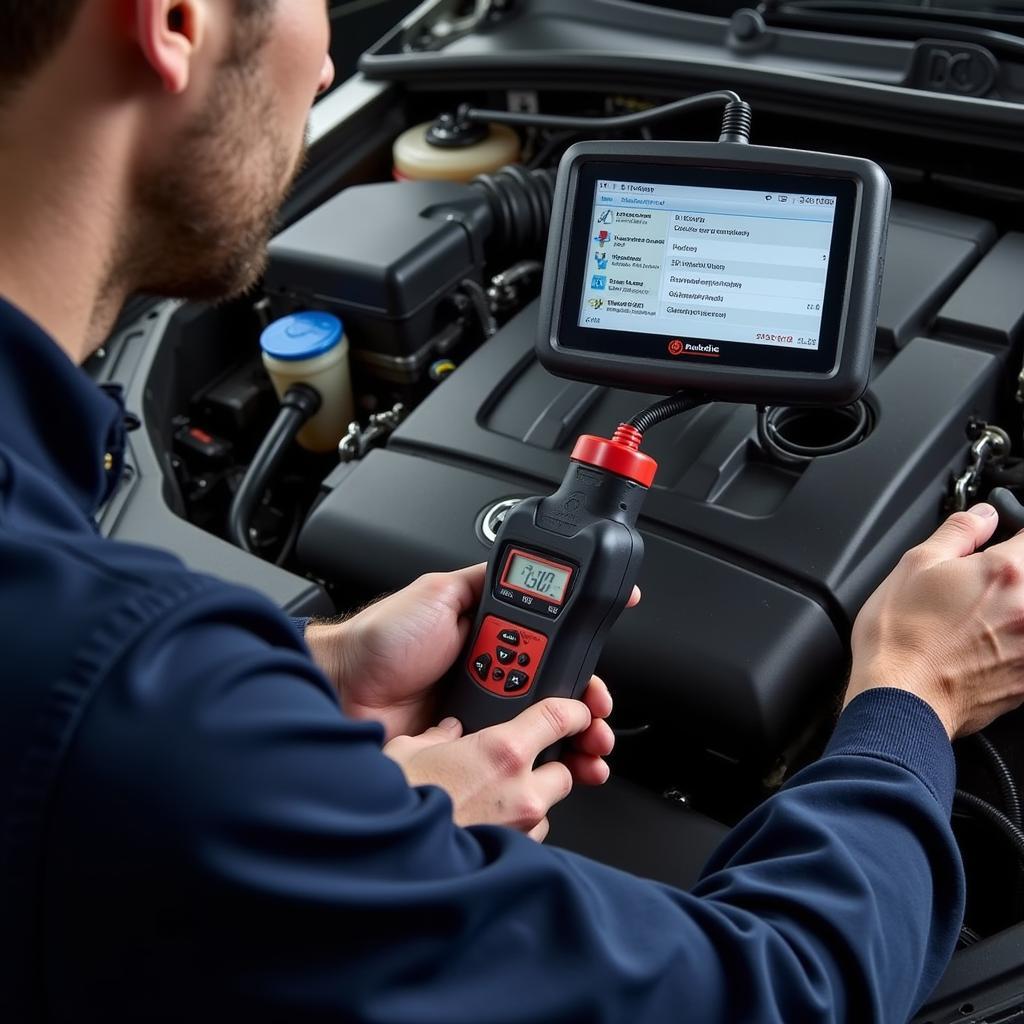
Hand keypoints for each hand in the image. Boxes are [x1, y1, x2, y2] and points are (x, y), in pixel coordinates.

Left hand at [306, 565, 639, 742]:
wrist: (346, 688)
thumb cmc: (382, 639)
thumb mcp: (439, 591)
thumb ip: (482, 580)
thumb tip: (520, 563)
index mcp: (491, 633)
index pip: (551, 642)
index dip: (581, 652)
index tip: (602, 659)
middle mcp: (492, 670)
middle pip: (555, 689)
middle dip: (587, 704)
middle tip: (598, 714)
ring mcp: (482, 709)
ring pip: (540, 726)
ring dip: (574, 737)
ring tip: (590, 746)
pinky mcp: (468, 743)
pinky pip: (510, 753)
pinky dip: (538, 761)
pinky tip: (559, 765)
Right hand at [384, 692, 609, 840]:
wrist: (388, 863)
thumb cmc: (398, 806)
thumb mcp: (408, 751)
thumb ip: (435, 736)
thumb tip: (444, 733)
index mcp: (501, 751)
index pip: (560, 718)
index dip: (576, 711)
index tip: (577, 711)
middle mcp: (520, 790)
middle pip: (564, 771)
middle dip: (551, 767)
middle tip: (522, 763)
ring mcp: (520, 829)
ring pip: (547, 809)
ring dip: (530, 802)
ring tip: (494, 800)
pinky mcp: (511, 859)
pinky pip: (528, 839)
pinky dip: (516, 831)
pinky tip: (487, 827)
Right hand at [846, 502, 1023, 737]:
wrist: (900, 700)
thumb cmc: (900, 637)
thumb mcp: (914, 565)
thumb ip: (958, 532)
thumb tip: (984, 515)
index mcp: (1006, 572)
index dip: (1015, 535)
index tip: (1003, 542)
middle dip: (1011, 577)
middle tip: (980, 587)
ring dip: (1011, 611)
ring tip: (976, 620)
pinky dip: (1014, 641)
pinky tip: (981, 646)